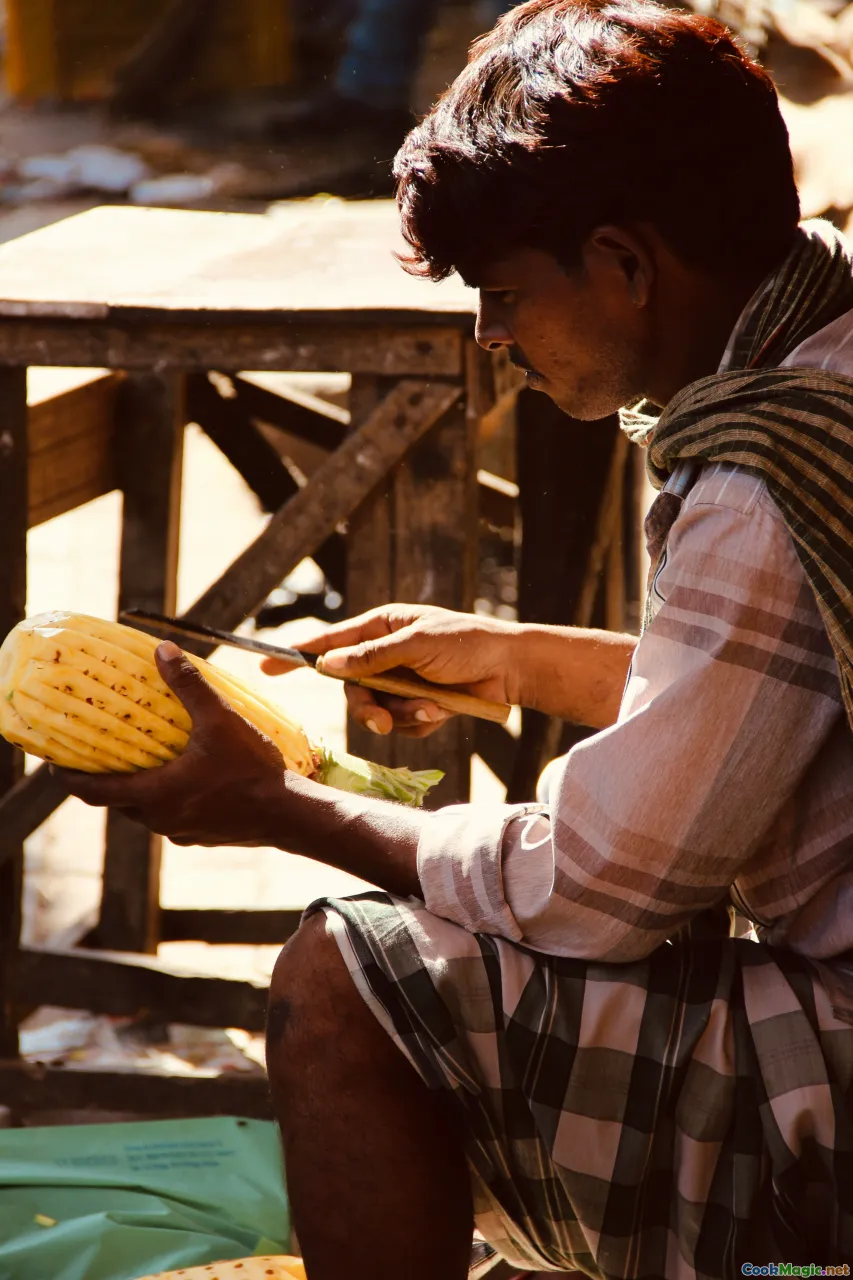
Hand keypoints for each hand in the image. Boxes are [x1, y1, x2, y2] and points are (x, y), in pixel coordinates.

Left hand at [59, 641, 288, 845]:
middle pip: (117, 801)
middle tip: (97, 753)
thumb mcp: (220, 720)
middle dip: (104, 779)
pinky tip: (183, 777)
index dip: (69, 777)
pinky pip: (171, 816)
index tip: (54, 763)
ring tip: (140, 760)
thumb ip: (189, 685)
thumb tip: (163, 650)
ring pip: (145, 811)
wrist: (290, 814)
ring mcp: (181, 832)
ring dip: (137, 788)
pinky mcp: (202, 836)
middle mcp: (161, 820)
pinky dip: (165, 797)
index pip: (94, 791)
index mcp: (154, 795)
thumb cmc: (252, 769)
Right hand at [261, 604, 521, 737]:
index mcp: (382, 627)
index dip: (298, 655)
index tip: (264, 666)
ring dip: (402, 715)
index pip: (331, 642)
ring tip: (432, 706)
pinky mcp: (420, 706)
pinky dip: (420, 721)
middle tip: (381, 722)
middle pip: (352, 690)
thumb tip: (327, 667)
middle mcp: (387, 655)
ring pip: (378, 713)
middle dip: (367, 709)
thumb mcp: (415, 644)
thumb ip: (370, 658)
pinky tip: (444, 709)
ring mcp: (403, 683)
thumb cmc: (466, 643)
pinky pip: (403, 725)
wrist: (512, 669)